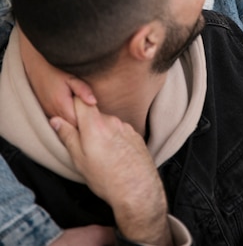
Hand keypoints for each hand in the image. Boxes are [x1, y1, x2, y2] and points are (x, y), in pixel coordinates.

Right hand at [20, 33, 96, 124]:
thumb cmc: (55, 71)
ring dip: (77, 122)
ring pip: (67, 125)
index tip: (99, 118)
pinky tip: (77, 111)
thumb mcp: (71, 78)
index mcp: (62, 105)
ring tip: (88, 115)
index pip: (79, 124)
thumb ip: (83, 90)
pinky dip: (70, 119)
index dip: (90, 123)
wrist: (36, 68)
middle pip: (73, 127)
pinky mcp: (48, 112)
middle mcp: (54, 113)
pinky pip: (61, 121)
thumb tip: (94, 102)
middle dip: (85, 124)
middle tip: (97, 117)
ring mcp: (50, 114)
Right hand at [50, 99, 171, 245]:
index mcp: (95, 124)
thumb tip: (56, 120)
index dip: (73, 107)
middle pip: (94, 114)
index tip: (71, 121)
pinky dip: (115, 139)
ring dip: (102, 133)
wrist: (138, 190)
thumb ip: (67, 136)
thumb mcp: (79, 160)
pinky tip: (115, 156)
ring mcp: (126, 127)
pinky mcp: (136, 135)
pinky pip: (120, 132)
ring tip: (102, 155)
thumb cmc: (105, 178)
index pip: (81, 100)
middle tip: (85, 147)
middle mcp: (112, 120)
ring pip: (108, 124)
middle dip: (88, 126)